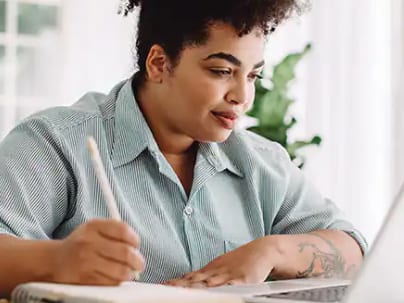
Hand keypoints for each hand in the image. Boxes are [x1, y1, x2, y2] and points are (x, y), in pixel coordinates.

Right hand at [52, 219, 144, 284]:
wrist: (54, 261)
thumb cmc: (81, 244)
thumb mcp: (94, 229)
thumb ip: (115, 231)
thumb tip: (137, 247)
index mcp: (93, 226)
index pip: (123, 230)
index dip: (134, 239)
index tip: (136, 245)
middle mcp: (88, 242)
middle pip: (125, 252)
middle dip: (137, 260)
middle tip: (139, 264)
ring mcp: (85, 262)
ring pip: (120, 270)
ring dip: (129, 273)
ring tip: (129, 272)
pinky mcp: (84, 279)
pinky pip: (110, 282)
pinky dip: (117, 281)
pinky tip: (116, 278)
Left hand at [165, 236, 279, 286]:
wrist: (262, 251)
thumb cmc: (241, 261)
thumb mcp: (220, 267)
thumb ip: (204, 276)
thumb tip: (185, 281)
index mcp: (211, 270)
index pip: (190, 277)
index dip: (177, 282)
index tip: (164, 286)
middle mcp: (217, 272)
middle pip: (195, 281)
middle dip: (181, 286)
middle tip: (168, 289)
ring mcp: (229, 276)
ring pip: (209, 283)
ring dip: (195, 287)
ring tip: (182, 291)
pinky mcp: (243, 280)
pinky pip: (230, 285)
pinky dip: (221, 288)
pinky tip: (212, 291)